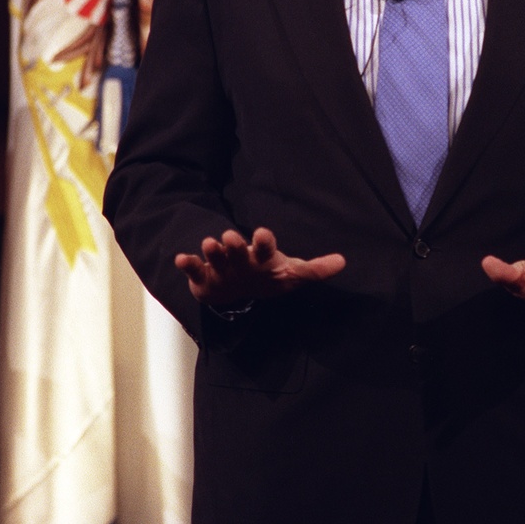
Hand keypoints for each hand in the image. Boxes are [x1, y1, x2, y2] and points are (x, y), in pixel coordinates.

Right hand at [175, 226, 345, 308]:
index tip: (263, 234)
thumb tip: (342, 261)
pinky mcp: (204, 278)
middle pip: (237, 249)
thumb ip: (314, 270)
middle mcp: (241, 258)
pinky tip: (182, 259)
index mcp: (262, 256)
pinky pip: (195, 270)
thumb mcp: (291, 275)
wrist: (237, 289)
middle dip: (234, 244)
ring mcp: (222, 266)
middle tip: (231, 237)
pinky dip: (189, 264)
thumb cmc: (267, 276)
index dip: (264, 240)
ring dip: (212, 251)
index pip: (265, 246)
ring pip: (216, 256)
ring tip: (210, 244)